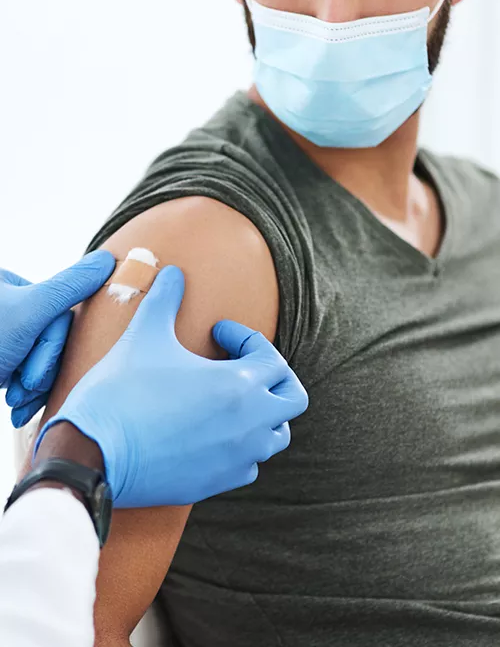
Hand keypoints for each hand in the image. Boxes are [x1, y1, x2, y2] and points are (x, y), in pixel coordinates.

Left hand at [1, 251, 115, 427]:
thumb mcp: (27, 313)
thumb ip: (69, 287)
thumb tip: (107, 260)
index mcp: (6, 286)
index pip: (55, 311)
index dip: (50, 344)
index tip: (32, 370)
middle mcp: (5, 309)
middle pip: (49, 337)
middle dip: (39, 369)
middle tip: (22, 388)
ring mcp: (3, 340)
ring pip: (41, 360)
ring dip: (32, 387)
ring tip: (15, 400)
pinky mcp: (1, 367)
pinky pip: (28, 378)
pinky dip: (26, 397)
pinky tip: (16, 410)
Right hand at [35, 265, 308, 508]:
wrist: (93, 455)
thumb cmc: (121, 392)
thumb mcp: (144, 335)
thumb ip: (165, 298)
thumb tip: (171, 270)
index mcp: (240, 387)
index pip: (272, 357)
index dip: (245, 337)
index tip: (218, 333)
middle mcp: (250, 426)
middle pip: (293, 399)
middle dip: (273, 376)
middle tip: (242, 363)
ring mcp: (236, 459)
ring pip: (275, 435)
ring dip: (262, 412)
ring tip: (230, 397)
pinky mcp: (215, 484)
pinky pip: (249, 466)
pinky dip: (243, 446)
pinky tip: (214, 432)